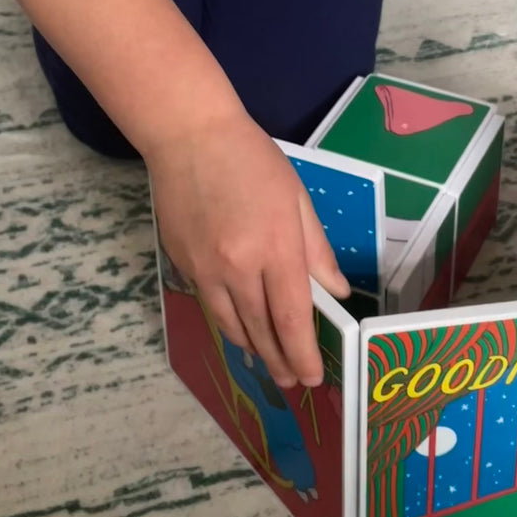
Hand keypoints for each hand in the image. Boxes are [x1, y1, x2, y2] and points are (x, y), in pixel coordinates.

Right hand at [148, 111, 349, 389]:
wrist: (188, 135)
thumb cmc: (252, 160)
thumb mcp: (296, 198)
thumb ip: (316, 249)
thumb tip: (335, 292)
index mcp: (275, 248)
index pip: (292, 318)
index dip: (303, 353)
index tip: (314, 377)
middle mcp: (238, 267)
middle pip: (261, 331)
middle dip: (280, 362)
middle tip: (295, 381)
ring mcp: (204, 269)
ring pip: (231, 326)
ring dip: (253, 350)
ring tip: (270, 362)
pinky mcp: (182, 264)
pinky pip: (210, 306)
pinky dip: (229, 325)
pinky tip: (241, 330)